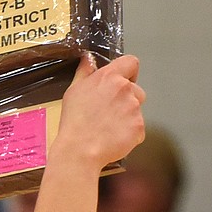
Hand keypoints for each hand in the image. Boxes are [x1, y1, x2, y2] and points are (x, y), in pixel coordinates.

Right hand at [54, 53, 146, 171]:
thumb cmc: (74, 123)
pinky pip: (137, 128)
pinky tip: (112, 137)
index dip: (128, 72)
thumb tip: (87, 59)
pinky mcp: (139, 127)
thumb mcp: (72, 92)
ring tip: (107, 127)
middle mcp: (125, 90)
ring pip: (136, 110)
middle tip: (107, 112)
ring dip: (126, 117)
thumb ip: (84, 73)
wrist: (79, 151)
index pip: (131, 62)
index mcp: (109, 78)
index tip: (122, 81)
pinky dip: (128, 134)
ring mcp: (134, 109)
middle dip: (126, 99)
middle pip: (136, 90)